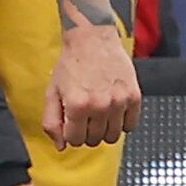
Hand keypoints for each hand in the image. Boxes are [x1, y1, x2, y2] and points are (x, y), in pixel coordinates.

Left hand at [42, 22, 141, 147]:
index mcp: (77, 105)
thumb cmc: (71, 64)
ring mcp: (119, 101)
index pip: (75, 140)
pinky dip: (122, 124)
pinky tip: (113, 111)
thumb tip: (60, 146)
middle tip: (84, 117)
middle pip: (94, 140)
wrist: (93, 39)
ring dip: (103, 131)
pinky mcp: (134, 96)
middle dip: (86, 133)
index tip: (71, 123)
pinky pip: (131, 126)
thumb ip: (51, 122)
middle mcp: (100, 105)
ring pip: (112, 136)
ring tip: (98, 115)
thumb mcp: (52, 92)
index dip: (70, 134)